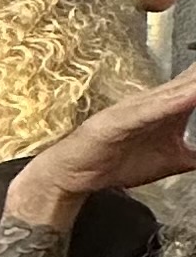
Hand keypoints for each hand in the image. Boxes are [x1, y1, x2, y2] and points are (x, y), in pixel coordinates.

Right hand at [10, 65, 195, 218]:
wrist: (73, 176)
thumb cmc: (115, 162)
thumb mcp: (171, 162)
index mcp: (167, 107)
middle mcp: (154, 101)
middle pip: (191, 81)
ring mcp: (135, 109)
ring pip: (176, 92)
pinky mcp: (116, 121)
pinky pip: (147, 110)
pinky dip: (170, 102)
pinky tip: (189, 95)